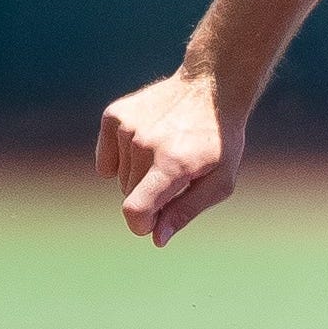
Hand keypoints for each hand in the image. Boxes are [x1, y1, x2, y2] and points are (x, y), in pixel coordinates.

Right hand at [95, 72, 246, 245]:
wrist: (211, 89)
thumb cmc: (220, 142)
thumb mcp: (220, 182)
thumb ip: (186, 211)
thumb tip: (156, 238)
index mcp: (173, 164)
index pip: (136, 209)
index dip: (140, 224)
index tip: (151, 224)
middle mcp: (145, 145)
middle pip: (129, 194)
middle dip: (151, 195)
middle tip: (178, 174)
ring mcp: (126, 128)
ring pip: (121, 177)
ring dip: (140, 175)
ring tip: (167, 153)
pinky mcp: (113, 116)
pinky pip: (107, 158)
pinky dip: (122, 158)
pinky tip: (147, 143)